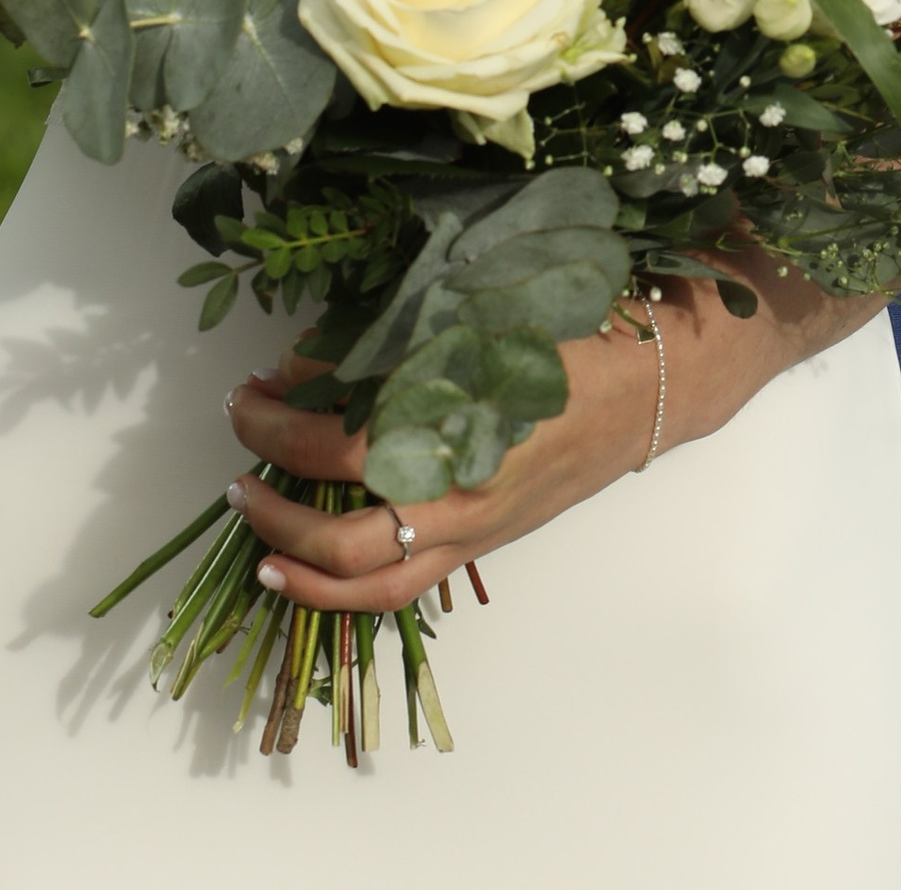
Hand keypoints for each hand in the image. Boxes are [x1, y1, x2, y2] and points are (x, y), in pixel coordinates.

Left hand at [224, 238, 879, 612]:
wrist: (662, 377)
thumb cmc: (575, 326)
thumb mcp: (481, 312)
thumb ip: (395, 340)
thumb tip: (309, 363)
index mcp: (464, 435)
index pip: (344, 453)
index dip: (285, 424)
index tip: (256, 387)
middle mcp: (467, 500)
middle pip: (348, 542)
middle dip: (275, 507)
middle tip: (238, 460)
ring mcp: (480, 531)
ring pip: (377, 587)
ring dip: (305, 572)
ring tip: (257, 545)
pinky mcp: (489, 541)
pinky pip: (409, 583)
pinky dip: (350, 586)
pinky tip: (314, 565)